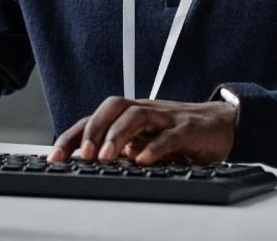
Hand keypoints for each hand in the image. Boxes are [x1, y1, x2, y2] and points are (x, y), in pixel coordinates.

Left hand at [47, 96, 236, 164]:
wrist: (222, 123)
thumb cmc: (177, 134)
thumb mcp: (145, 144)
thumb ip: (122, 151)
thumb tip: (90, 168)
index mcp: (128, 117)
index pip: (94, 120)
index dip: (72, 136)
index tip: (55, 158)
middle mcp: (144, 112)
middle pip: (112, 108)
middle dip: (92, 130)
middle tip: (81, 155)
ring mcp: (165, 117)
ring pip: (136, 115)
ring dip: (117, 135)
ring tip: (106, 157)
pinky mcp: (188, 129)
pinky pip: (169, 135)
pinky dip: (155, 147)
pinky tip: (144, 160)